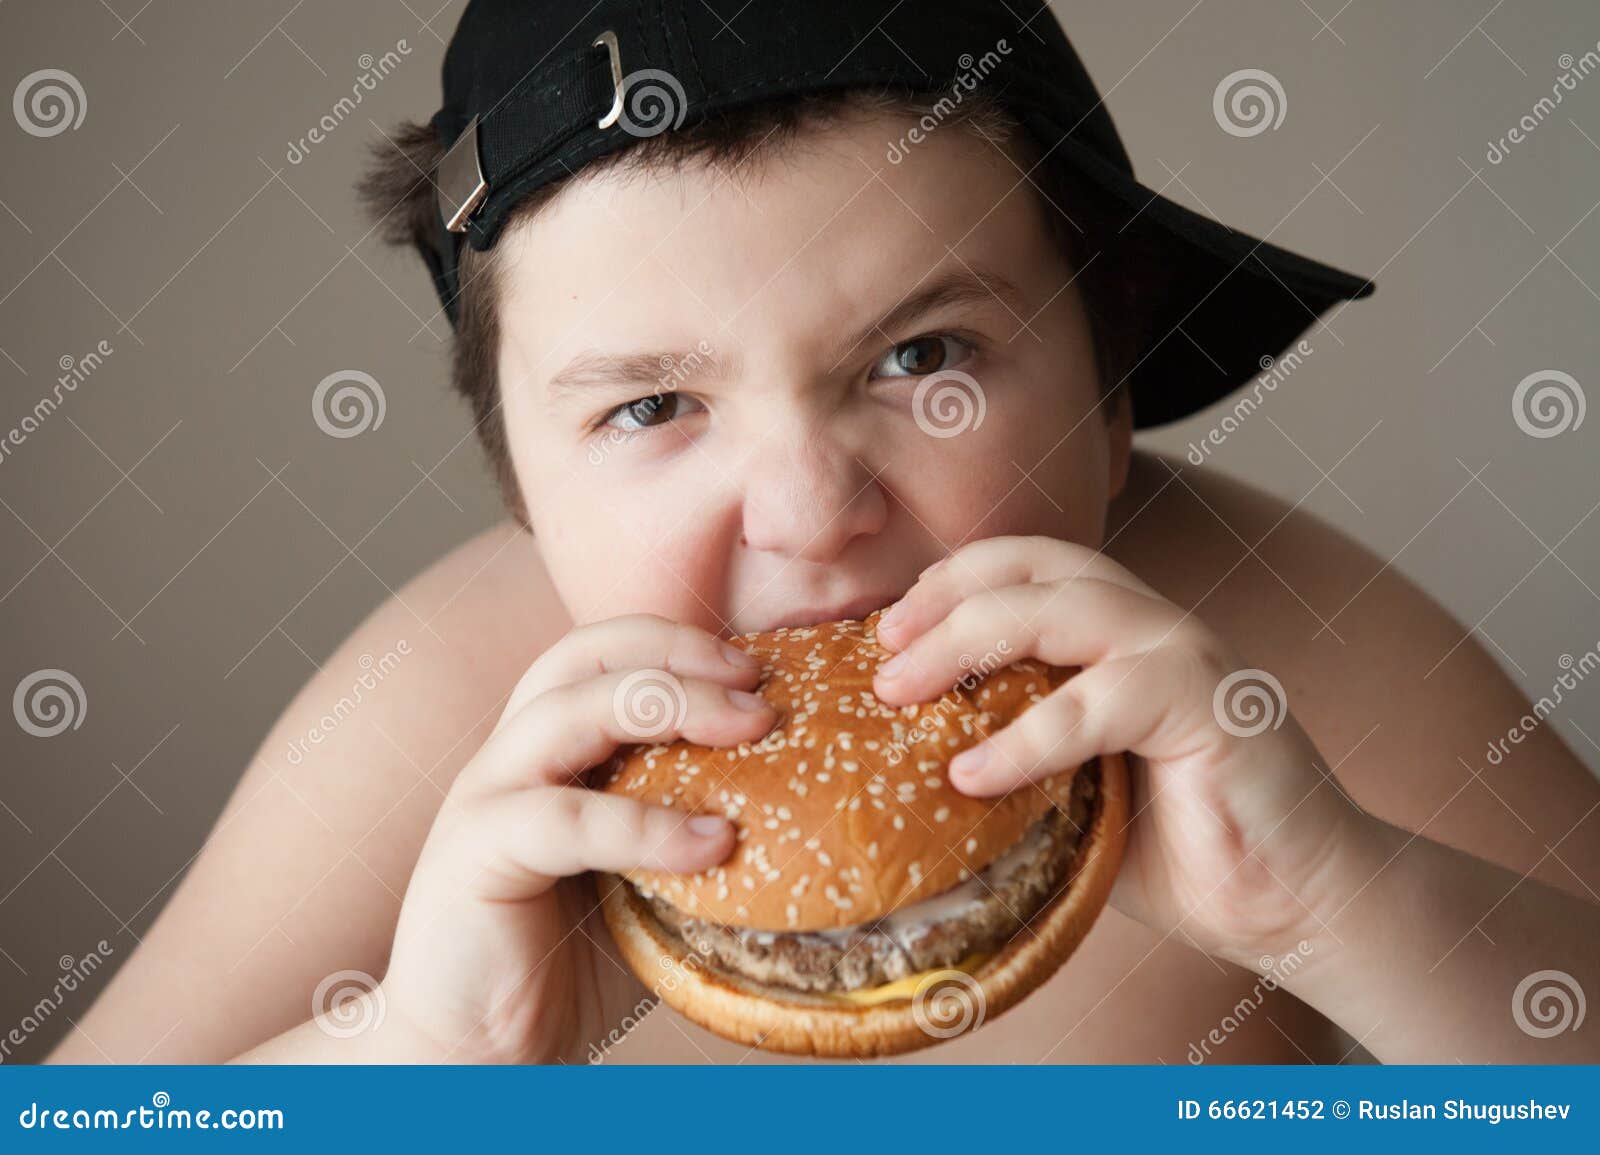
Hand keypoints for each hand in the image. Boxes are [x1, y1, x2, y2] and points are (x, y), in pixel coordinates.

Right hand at [379, 615, 775, 1062]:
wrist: (475, 1052)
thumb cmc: (568, 963)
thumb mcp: (651, 882)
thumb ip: (702, 838)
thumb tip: (812, 822)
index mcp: (552, 746)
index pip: (608, 649)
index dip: (683, 641)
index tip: (763, 666)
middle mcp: (513, 753)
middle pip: (587, 652)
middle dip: (679, 652)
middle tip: (758, 686)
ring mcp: (486, 795)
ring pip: (572, 708)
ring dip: (670, 704)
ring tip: (751, 728)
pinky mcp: (473, 854)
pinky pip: (567, 819)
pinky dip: (647, 824)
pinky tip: (712, 843)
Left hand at [870, 534, 1375, 970]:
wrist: (1293, 904)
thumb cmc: (1179, 849)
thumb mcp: (1072, 790)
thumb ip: (1013, 753)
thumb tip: (902, 767)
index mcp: (1120, 633)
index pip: (1026, 564)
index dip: (951, 580)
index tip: (885, 632)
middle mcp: (1154, 625)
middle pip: (1033, 566)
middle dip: (943, 600)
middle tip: (881, 658)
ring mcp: (1187, 656)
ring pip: (1062, 608)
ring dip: (966, 641)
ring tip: (900, 694)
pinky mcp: (1214, 705)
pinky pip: (1101, 702)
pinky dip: (1027, 737)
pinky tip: (972, 777)